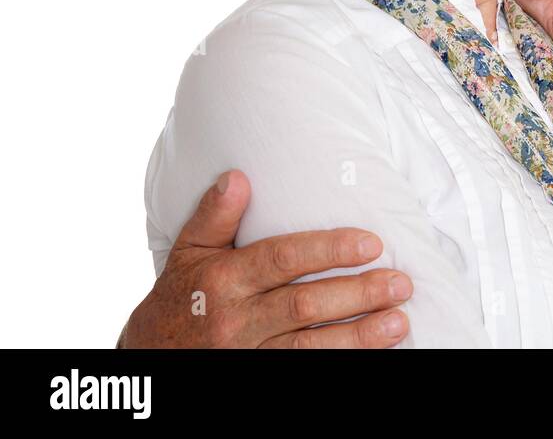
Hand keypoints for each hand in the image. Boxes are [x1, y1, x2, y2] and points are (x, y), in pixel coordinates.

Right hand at [120, 170, 411, 347]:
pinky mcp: (259, 377)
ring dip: (359, 336)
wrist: (150, 356)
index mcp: (224, 279)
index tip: (372, 243)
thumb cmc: (181, 297)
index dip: (330, 250)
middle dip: (358, 294)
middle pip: (305, 306)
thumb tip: (238, 177)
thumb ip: (214, 215)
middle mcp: (236, 319)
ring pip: (311, 347)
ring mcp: (248, 355)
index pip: (284, 260)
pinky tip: (374, 353)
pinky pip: (305, 371)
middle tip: (401, 282)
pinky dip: (341, 362)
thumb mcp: (188, 251)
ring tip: (399, 320)